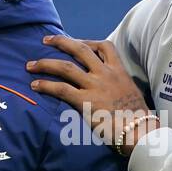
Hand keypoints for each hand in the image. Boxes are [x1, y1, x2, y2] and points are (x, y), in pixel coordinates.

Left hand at [27, 37, 158, 150]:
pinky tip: (35, 85)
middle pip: (81, 50)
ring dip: (46, 63)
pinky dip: (46, 85)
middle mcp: (105, 74)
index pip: (105, 47)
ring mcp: (95, 86)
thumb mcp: (133, 95)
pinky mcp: (85, 101)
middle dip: (62, 42)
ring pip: (66, 67)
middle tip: (46, 40)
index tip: (78, 42)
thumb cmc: (139, 119)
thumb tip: (114, 94)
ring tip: (30, 65)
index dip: (89, 41)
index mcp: (119, 71)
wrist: (141, 131)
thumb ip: (121, 88)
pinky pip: (61, 89)